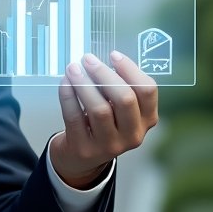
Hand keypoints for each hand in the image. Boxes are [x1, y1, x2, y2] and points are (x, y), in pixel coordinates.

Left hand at [50, 51, 157, 187]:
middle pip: (125, 99)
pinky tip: (65, 82)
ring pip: (100, 109)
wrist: (81, 157)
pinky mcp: (84, 148)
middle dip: (104, 74)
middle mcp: (133, 135)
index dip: (130, 69)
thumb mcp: (119, 109)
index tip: (113, 54)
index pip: (147, 91)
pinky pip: (74, 117)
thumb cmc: (102, 122)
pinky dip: (68, 97)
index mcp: (147, 119)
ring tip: (73, 68)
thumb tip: (100, 59)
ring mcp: (109, 145)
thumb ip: (119, 87)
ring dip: (84, 84)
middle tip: (88, 59)